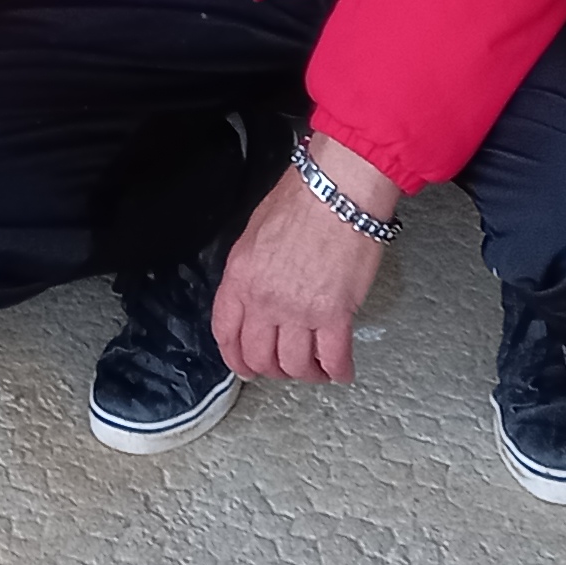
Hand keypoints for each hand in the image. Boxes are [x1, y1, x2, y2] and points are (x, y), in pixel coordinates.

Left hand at [213, 135, 397, 381]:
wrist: (337, 190)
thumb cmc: (300, 200)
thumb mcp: (254, 233)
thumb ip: (249, 271)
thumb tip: (255, 297)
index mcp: (240, 278)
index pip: (226, 332)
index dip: (234, 357)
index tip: (244, 367)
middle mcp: (264, 300)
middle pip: (259, 357)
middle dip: (271, 370)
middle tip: (283, 369)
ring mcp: (299, 311)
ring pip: (295, 365)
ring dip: (305, 374)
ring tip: (315, 369)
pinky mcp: (335, 314)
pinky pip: (333, 358)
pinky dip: (337, 371)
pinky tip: (340, 371)